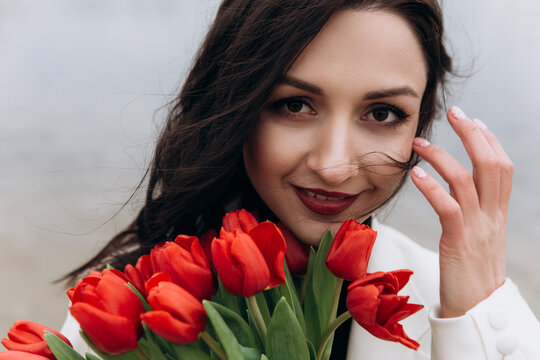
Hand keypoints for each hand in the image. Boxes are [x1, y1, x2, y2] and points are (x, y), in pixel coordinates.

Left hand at [410, 106, 512, 317]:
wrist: (477, 309)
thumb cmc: (472, 272)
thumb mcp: (480, 236)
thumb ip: (474, 210)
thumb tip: (458, 187)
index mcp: (498, 213)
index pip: (502, 167)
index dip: (490, 140)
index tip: (473, 120)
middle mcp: (492, 216)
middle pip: (492, 165)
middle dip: (473, 134)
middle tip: (454, 112)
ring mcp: (478, 229)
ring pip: (467, 181)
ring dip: (442, 157)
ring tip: (418, 143)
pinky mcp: (459, 243)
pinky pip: (448, 208)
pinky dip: (432, 187)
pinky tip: (416, 174)